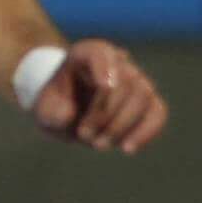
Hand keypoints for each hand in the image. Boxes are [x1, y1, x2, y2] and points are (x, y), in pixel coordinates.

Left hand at [32, 38, 167, 152]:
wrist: (69, 115)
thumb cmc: (57, 107)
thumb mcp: (44, 110)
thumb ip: (52, 112)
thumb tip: (69, 116)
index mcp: (87, 53)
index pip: (101, 53)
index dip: (106, 67)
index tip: (104, 87)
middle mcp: (117, 62)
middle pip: (125, 81)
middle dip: (106, 113)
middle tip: (83, 136)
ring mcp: (137, 81)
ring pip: (144, 97)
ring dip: (122, 126)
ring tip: (99, 145)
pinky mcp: (149, 103)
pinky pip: (158, 113)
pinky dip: (145, 132)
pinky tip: (128, 149)